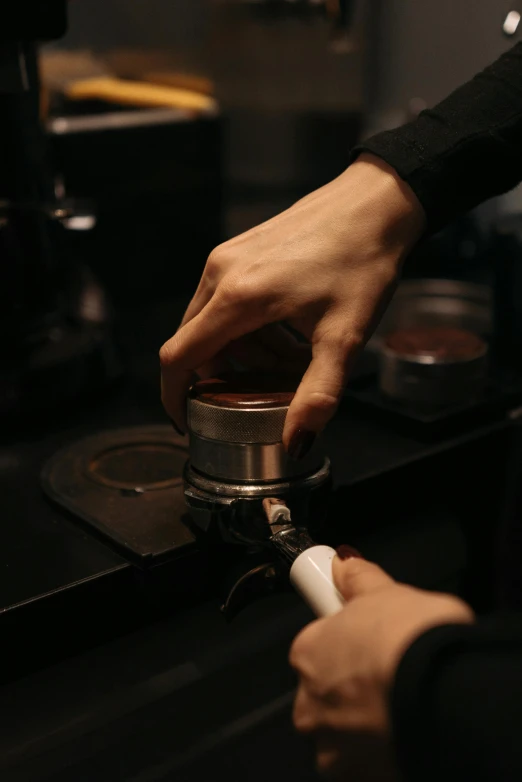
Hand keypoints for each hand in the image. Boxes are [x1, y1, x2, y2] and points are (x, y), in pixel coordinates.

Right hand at [160, 154, 424, 454]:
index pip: (179, 357)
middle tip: (267, 391)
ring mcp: (228, 256)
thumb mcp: (344, 337)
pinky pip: (225, 299)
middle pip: (195, 343)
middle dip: (224, 376)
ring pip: (212, 322)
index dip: (175, 396)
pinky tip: (288, 331)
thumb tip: (295, 443)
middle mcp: (221, 273)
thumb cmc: (363, 263)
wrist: (377, 203)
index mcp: (237, 297)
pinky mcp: (240, 249)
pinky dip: (248, 327)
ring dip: (243, 352)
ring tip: (292, 360)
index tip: (188, 420)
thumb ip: (317, 394)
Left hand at [290, 555, 473, 778]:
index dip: (344, 641)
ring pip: (344, 731)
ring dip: (366, 720)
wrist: (445, 692)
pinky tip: (405, 728)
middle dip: (353, 685)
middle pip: (327, 692)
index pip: (316, 646)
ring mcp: (333, 746)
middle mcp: (310, 704)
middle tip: (392, 670)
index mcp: (308, 654)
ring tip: (402, 701)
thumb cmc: (411, 641)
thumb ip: (358, 578)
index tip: (364, 640)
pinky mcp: (360, 778)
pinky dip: (383, 748)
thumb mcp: (386, 592)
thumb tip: (343, 562)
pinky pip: (367, 760)